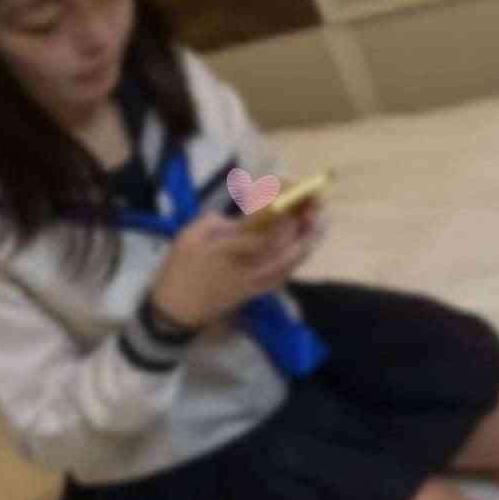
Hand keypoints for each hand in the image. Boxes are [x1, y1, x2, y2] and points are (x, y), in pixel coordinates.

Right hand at [149, 207, 317, 328]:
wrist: (178, 310)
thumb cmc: (180, 269)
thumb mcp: (189, 236)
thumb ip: (216, 221)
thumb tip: (241, 218)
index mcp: (232, 248)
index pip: (266, 225)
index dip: (283, 207)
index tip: (293, 189)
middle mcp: (250, 265)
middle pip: (286, 240)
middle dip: (303, 218)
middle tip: (316, 198)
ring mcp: (258, 280)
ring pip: (292, 258)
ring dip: (308, 236)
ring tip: (320, 217)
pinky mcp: (260, 291)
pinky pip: (287, 273)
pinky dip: (300, 257)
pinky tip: (307, 244)